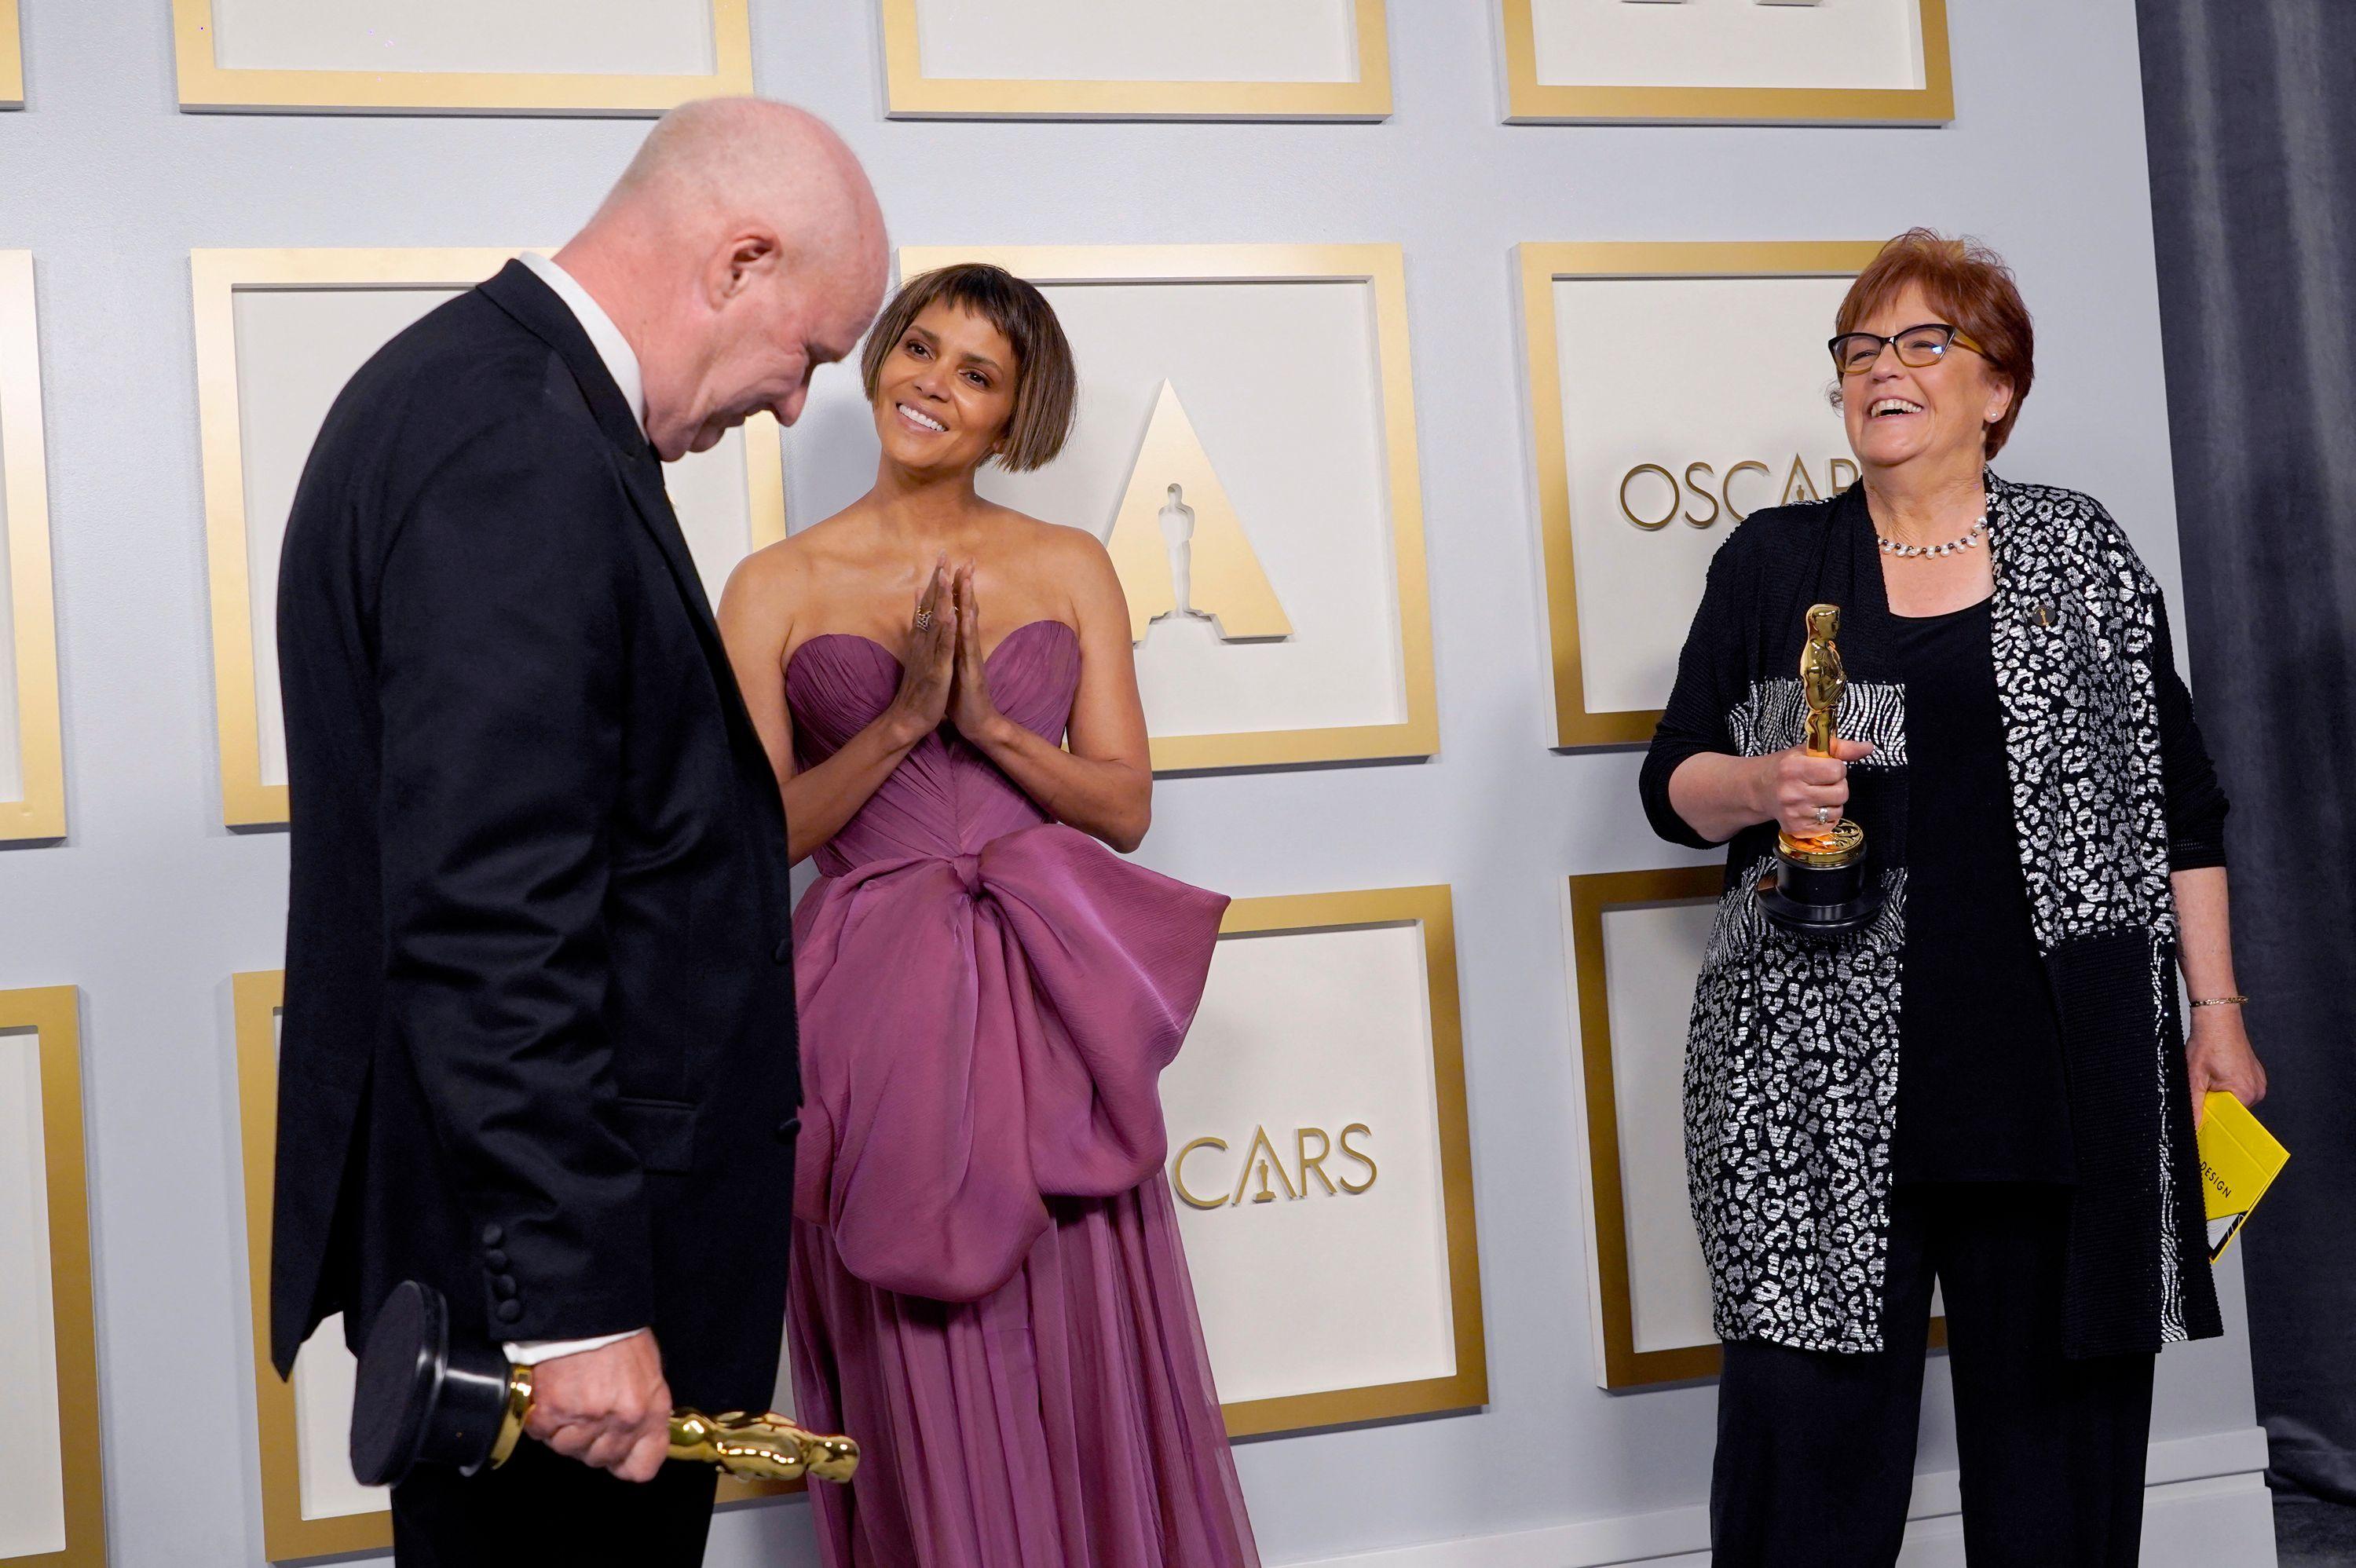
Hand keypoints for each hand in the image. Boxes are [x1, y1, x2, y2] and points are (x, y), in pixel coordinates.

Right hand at [523, 1330, 671, 1482]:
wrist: (583, 1307)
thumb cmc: (618, 1334)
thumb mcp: (649, 1372)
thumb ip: (644, 1410)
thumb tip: (633, 1436)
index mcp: (650, 1410)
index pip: (642, 1467)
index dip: (627, 1462)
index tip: (618, 1454)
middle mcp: (621, 1420)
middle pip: (600, 1459)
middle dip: (592, 1442)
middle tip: (588, 1411)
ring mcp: (585, 1419)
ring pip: (568, 1450)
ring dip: (565, 1431)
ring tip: (570, 1398)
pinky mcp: (551, 1413)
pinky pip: (543, 1434)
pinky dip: (542, 1420)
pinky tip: (552, 1395)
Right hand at [883, 556, 956, 745]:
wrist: (908, 719)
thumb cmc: (917, 688)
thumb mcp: (917, 656)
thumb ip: (917, 630)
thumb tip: (915, 608)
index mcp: (921, 639)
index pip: (927, 604)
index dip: (935, 579)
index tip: (942, 556)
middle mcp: (923, 642)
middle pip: (930, 606)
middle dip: (938, 579)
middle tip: (944, 553)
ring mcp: (929, 655)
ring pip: (936, 622)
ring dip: (941, 598)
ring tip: (946, 574)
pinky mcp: (937, 671)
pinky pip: (943, 648)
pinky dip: (947, 631)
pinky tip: (953, 615)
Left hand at [948, 563, 1005, 747]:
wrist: (978, 723)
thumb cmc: (963, 696)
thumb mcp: (953, 667)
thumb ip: (950, 648)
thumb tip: (945, 633)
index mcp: (960, 645)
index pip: (959, 611)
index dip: (956, 589)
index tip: (952, 565)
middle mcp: (968, 647)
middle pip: (967, 610)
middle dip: (965, 584)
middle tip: (966, 559)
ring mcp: (971, 657)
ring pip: (969, 623)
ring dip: (968, 599)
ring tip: (966, 577)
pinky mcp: (971, 671)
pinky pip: (967, 647)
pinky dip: (964, 629)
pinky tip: (963, 613)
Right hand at [1756, 737, 1876, 837]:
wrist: (1759, 789)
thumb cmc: (1785, 768)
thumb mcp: (1808, 751)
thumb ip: (1840, 748)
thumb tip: (1867, 747)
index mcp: (1794, 768)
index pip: (1837, 770)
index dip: (1837, 768)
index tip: (1826, 768)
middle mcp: (1792, 792)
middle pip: (1841, 792)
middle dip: (1838, 786)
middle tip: (1823, 783)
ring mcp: (1794, 813)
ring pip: (1837, 810)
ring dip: (1833, 803)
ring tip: (1817, 795)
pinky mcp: (1796, 829)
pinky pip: (1829, 825)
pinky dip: (1826, 817)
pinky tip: (1812, 808)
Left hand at [2186, 1009, 2265, 1127]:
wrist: (2217, 1020)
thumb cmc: (2208, 1043)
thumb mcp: (2194, 1078)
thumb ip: (2194, 1106)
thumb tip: (2193, 1127)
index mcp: (2245, 1093)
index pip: (2228, 1119)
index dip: (2212, 1115)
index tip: (2201, 1109)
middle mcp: (2256, 1090)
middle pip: (2231, 1109)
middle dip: (2213, 1102)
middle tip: (2203, 1085)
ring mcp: (2258, 1082)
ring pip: (2233, 1098)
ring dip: (2219, 1092)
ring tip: (2211, 1075)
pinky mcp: (2255, 1075)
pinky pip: (2239, 1088)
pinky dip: (2226, 1084)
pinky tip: (2218, 1071)